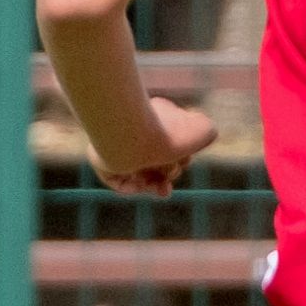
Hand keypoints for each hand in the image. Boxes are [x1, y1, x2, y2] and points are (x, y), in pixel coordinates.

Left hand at [93, 97, 215, 198]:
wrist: (134, 135)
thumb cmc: (169, 132)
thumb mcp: (203, 130)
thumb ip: (205, 133)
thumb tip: (200, 137)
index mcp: (155, 116)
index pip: (169, 141)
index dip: (183, 157)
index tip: (187, 161)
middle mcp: (135, 128)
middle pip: (156, 159)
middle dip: (169, 173)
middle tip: (171, 176)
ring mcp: (116, 143)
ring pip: (138, 171)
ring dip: (154, 184)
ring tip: (162, 189)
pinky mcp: (100, 159)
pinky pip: (117, 179)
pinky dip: (132, 187)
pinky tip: (142, 187)